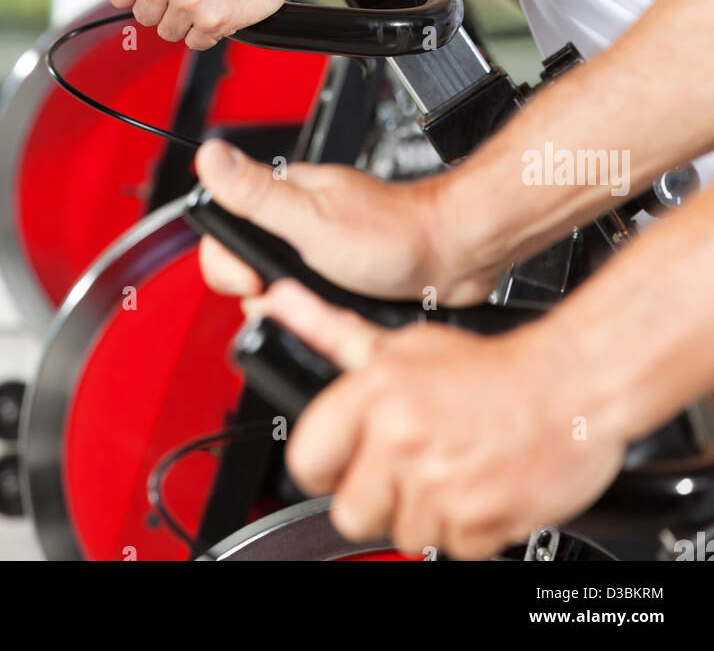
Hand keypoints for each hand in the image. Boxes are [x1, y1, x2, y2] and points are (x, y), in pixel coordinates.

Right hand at [195, 139, 489, 304]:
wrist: (453, 258)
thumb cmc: (394, 233)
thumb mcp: (312, 218)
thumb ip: (256, 193)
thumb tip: (209, 156)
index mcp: (283, 197)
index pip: (221, 232)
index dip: (228, 265)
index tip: (255, 278)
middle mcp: (297, 218)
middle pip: (245, 265)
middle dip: (263, 292)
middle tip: (295, 293)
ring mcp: (318, 246)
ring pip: (277, 287)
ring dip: (294, 304)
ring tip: (323, 302)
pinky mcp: (339, 273)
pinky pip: (309, 299)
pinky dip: (319, 311)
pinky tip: (337, 308)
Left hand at [256, 281, 626, 560]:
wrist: (573, 386)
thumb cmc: (489, 367)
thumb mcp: (405, 344)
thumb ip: (333, 333)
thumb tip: (279, 305)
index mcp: (376, 392)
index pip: (307, 458)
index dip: (325, 464)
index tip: (343, 461)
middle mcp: (402, 437)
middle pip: (349, 512)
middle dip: (376, 498)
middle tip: (408, 468)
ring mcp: (440, 484)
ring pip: (402, 534)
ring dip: (425, 512)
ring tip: (452, 468)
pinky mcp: (478, 522)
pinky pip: (451, 549)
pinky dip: (466, 528)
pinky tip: (478, 485)